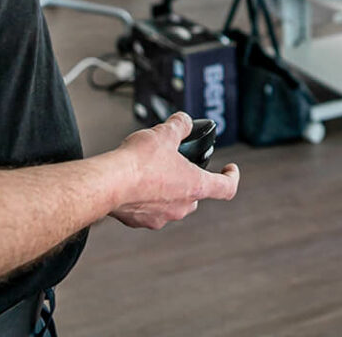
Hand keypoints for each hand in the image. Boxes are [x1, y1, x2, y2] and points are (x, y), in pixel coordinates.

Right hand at [110, 113, 238, 229]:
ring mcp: (162, 216)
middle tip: (179, 164)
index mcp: (195, 185)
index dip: (231, 177)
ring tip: (153, 170)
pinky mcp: (141, 221)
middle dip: (190, 180)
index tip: (230, 170)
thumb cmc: (139, 162)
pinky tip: (135, 183)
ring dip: (168, 189)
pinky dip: (147, 198)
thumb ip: (179, 125)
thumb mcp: (164, 133)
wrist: (110, 183)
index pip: (226, 187)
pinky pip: (150, 209)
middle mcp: (181, 205)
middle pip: (196, 195)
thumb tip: (184, 121)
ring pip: (173, 203)